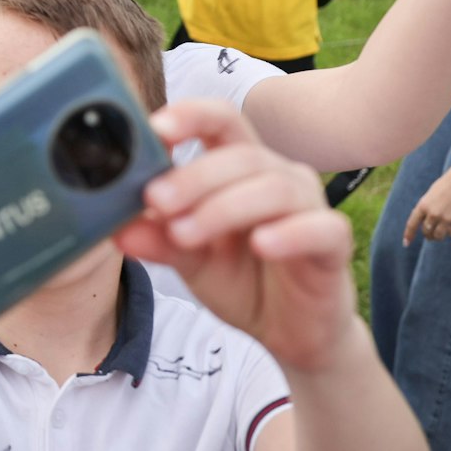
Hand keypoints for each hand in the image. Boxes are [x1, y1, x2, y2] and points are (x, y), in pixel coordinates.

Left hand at [120, 101, 358, 374]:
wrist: (290, 333)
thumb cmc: (243, 281)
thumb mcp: (190, 260)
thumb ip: (159, 239)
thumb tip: (117, 228)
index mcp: (239, 168)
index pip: (220, 121)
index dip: (191, 116)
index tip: (155, 129)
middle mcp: (278, 175)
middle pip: (241, 154)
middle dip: (193, 176)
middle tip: (155, 201)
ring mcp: (310, 206)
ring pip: (274, 186)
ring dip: (224, 207)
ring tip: (185, 234)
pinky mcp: (334, 243)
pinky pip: (320, 227)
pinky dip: (289, 232)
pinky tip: (260, 243)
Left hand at [402, 166, 450, 244]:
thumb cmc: (449, 183)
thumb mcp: (432, 194)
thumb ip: (428, 208)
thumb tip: (427, 224)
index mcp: (423, 205)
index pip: (412, 224)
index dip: (408, 235)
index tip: (406, 243)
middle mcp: (433, 213)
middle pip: (427, 232)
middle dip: (429, 235)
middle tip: (433, 234)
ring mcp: (447, 218)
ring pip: (439, 236)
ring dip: (440, 236)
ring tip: (444, 231)